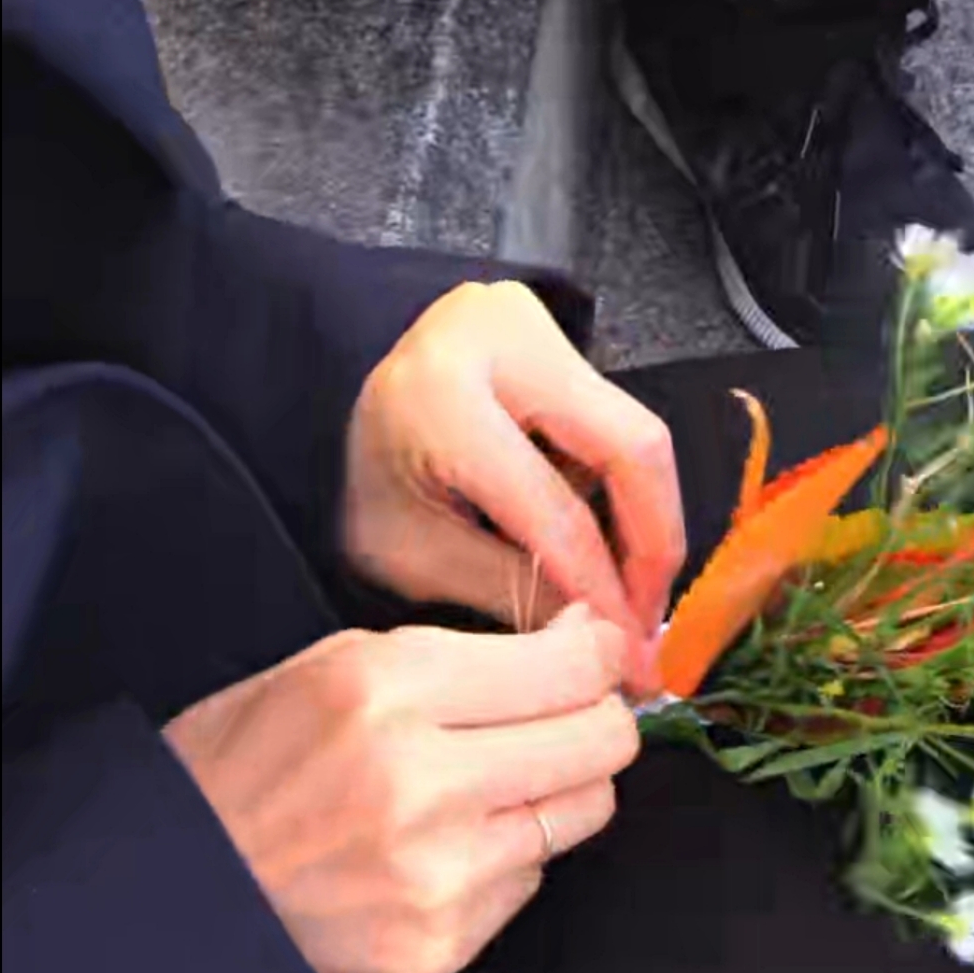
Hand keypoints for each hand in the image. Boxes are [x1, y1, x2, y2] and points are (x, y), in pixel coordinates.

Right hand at [162, 605, 638, 972]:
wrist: (180, 882)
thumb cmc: (250, 762)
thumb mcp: (335, 665)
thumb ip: (464, 653)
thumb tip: (580, 639)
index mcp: (388, 690)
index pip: (569, 668)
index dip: (597, 655)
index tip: (592, 652)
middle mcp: (421, 781)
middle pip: (601, 742)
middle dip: (596, 719)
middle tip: (563, 715)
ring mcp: (437, 871)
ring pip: (583, 812)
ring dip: (555, 788)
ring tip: (491, 782)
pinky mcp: (441, 940)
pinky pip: (530, 880)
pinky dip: (505, 856)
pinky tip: (443, 846)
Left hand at [343, 280, 684, 652]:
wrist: (320, 393)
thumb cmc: (361, 479)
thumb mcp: (411, 552)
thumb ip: (509, 589)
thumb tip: (604, 637)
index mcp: (443, 399)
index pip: (554, 507)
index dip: (603, 587)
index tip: (629, 652)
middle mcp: (502, 339)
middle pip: (633, 447)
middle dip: (654, 546)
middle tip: (650, 617)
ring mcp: (537, 320)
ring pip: (638, 435)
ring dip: (645, 521)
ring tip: (630, 590)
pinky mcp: (556, 328)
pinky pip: (618, 422)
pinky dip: (622, 492)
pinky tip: (606, 539)